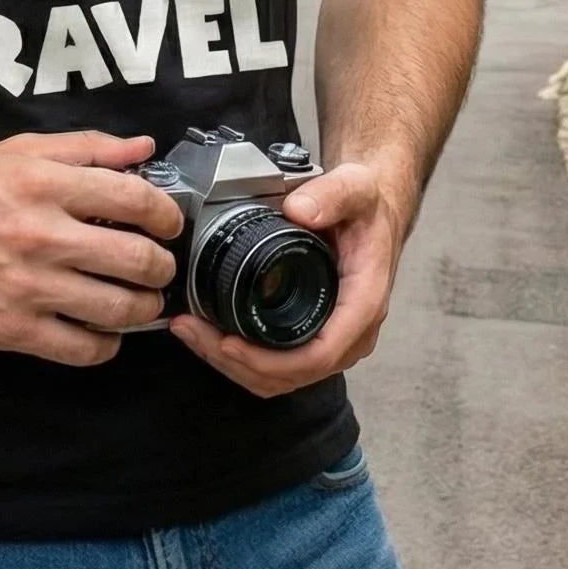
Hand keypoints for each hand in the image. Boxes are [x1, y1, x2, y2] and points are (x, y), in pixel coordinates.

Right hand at [0, 130, 183, 366]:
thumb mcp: (18, 151)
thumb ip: (85, 147)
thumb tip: (143, 148)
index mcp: (43, 184)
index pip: (135, 199)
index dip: (167, 215)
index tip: (168, 224)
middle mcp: (39, 235)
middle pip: (137, 259)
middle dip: (161, 266)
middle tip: (158, 266)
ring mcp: (27, 287)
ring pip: (119, 310)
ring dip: (143, 308)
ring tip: (139, 300)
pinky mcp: (12, 330)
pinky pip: (84, 349)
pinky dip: (106, 344)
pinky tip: (101, 329)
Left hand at [167, 154, 414, 397]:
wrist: (376, 212)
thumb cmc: (367, 208)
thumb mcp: (355, 190)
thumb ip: (330, 195)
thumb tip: (299, 211)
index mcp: (362, 304)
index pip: (319, 354)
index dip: (271, 360)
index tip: (229, 343)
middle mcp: (351, 332)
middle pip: (292, 374)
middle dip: (238, 364)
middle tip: (192, 331)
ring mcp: (334, 340)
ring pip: (282, 378)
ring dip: (234, 365)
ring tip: (192, 332)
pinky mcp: (316, 337)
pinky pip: (281, 366)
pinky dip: (244, 359)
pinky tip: (213, 334)